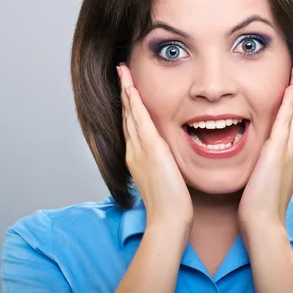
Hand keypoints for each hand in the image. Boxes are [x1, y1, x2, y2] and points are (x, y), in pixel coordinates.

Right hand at [118, 64, 192, 228]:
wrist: (168, 220)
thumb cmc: (170, 205)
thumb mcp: (164, 179)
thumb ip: (163, 166)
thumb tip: (166, 159)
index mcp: (138, 158)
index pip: (132, 126)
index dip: (129, 107)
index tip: (128, 90)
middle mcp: (134, 151)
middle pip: (127, 116)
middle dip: (124, 93)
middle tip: (121, 73)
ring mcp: (139, 150)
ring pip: (130, 114)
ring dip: (126, 91)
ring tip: (123, 72)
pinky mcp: (150, 150)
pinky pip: (140, 120)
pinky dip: (135, 103)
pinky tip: (132, 88)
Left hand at [237, 62, 292, 233]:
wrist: (262, 224)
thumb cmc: (257, 208)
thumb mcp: (260, 182)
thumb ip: (260, 168)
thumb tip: (253, 161)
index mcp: (286, 158)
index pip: (291, 125)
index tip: (292, 86)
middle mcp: (291, 152)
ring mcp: (287, 151)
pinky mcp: (279, 152)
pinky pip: (286, 121)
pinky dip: (290, 103)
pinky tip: (292, 87)